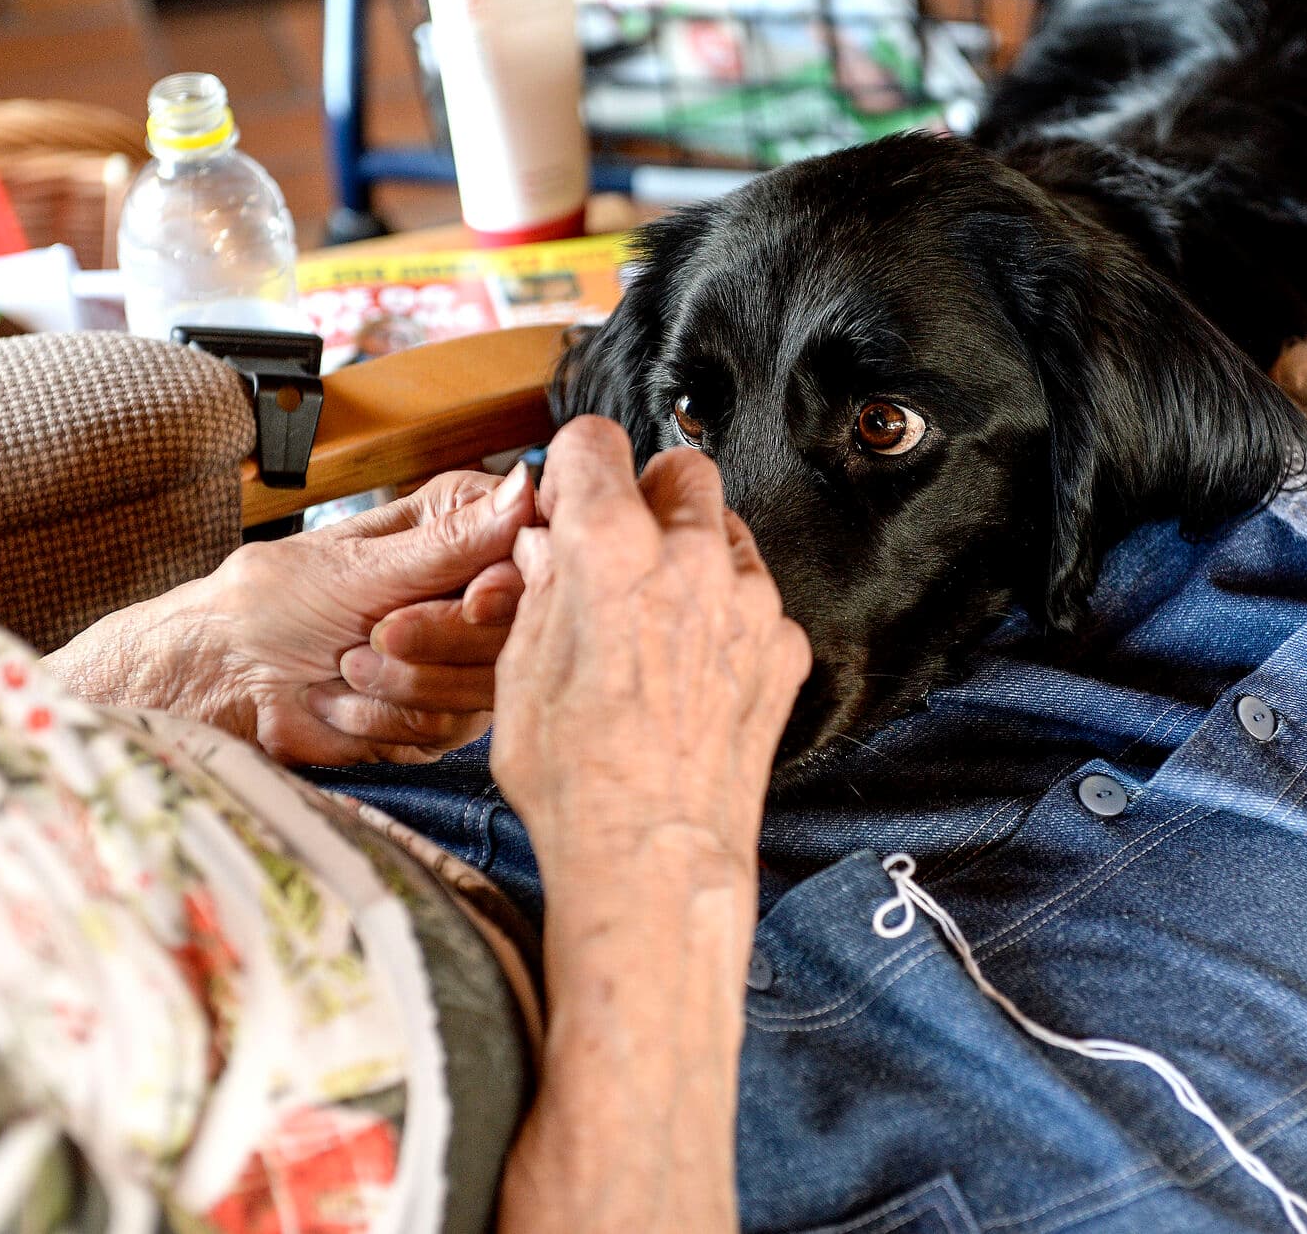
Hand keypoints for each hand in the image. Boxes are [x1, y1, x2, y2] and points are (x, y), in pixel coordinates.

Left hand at [46, 465, 535, 764]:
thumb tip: (523, 490)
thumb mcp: (362, 566)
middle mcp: (471, 592)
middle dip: (438, 642)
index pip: (530, 553)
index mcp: (457, 532)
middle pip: (517, 629)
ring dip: (404, 684)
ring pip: (485, 686)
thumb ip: (452, 543)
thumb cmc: (272, 604)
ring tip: (346, 664)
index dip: (511, 586)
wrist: (225, 681)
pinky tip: (344, 700)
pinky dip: (386, 718)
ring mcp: (461, 657)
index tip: (474, 601)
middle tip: (378, 635)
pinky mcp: (444, 714)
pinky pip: (450, 729)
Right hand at [489, 417, 809, 1233]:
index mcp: (612, 550)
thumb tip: (552, 546)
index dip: (574, 465)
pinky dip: (728, 617)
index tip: (569, 488)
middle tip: (618, 546)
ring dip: (693, 554)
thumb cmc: (576, 781)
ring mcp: (751, 605)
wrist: (654, 861)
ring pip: (727, 533)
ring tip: (655, 616)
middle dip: (646, 496)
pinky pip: (757, 602)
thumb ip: (544, 590)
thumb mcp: (521, 674)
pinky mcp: (785, 649)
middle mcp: (693, 560)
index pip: (596, 444)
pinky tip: (693, 667)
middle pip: (680, 471)